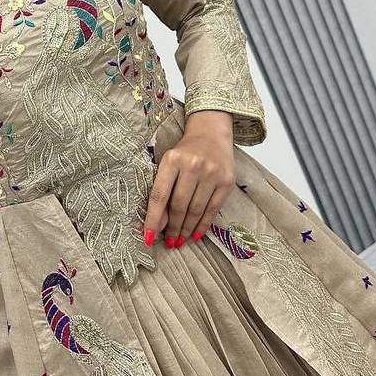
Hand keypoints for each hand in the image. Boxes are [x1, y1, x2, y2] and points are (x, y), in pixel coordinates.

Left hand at [143, 111, 234, 246]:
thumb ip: (163, 190)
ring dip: (187, 230)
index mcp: (172, 160)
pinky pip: (213, 209)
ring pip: (196, 210)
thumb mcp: (168, 164)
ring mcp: (211, 173)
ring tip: (180, 241)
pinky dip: (203, 224)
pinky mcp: (227, 181)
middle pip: (179, 205)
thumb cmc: (185, 151)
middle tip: (169, 242)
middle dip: (172, 228)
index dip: (153, 219)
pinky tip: (196, 234)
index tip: (148, 237)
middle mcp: (192, 166)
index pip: (159, 196)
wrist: (211, 133)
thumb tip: (159, 224)